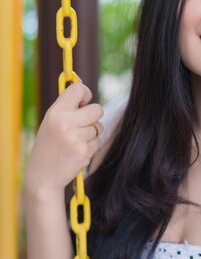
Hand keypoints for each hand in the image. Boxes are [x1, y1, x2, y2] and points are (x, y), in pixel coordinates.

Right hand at [24, 80, 103, 194]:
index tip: (83, 101)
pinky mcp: (84, 152)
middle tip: (81, 124)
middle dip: (93, 116)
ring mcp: (76, 138)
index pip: (78, 89)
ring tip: (75, 141)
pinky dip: (91, 146)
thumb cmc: (48, 145)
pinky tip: (77, 151)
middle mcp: (65, 123)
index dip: (85, 94)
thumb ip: (67, 104)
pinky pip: (98, 141)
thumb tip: (80, 81)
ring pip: (99, 127)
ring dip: (92, 133)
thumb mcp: (51, 121)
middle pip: (98, 109)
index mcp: (55, 112)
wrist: (43, 176)